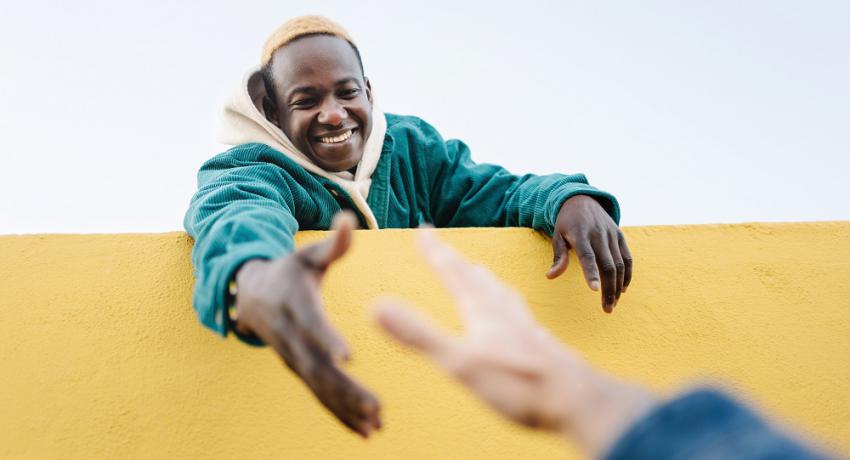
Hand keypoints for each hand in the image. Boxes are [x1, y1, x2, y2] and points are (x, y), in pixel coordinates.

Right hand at [233, 212, 380, 436]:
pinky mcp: (299, 370)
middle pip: (318, 366)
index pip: (312, 323)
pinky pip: (319, 395)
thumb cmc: (289, 269)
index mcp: (295, 304)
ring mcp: (293, 357)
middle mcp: (292, 336)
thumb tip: (349, 216)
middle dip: (346, 389)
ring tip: (376, 426)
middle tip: (376, 406)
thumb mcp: (307, 253)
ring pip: (319, 388)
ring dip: (346, 409)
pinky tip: (365, 431)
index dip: (328, 338)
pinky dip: (339, 414)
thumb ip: (333, 242)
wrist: (251, 294)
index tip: (348, 355)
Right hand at [374, 231, 652, 455]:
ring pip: (501, 294)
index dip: (435, 252)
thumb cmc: (520, 384)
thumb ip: (419, 335)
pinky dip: (509, 306)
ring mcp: (525, 330)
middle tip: (444, 249)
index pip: (453, 274)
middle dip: (456, 263)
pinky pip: (519, 315)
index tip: (423, 229)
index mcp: (482, 312)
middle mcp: (505, 313)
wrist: (578, 402)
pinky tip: (518, 320)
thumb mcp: (459, 362)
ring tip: (481, 273)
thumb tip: (377, 306)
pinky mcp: (540, 348)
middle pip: (476, 279)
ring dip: (485, 280)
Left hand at [547, 195, 632, 312]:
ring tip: (613, 303)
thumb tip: (550, 276)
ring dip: (618, 286)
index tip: (594, 291)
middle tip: (607, 309)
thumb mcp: (557, 236)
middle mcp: (598, 234)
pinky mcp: (620, 235)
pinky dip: (627, 274)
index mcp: (580, 234)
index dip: (591, 273)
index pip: (587, 256)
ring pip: (620, 264)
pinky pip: (627, 258)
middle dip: (608, 289)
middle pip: (607, 265)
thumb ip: (558, 257)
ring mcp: (611, 234)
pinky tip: (622, 289)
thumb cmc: (566, 223)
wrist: (582, 199)